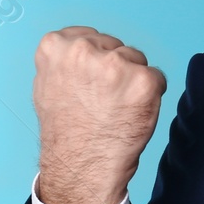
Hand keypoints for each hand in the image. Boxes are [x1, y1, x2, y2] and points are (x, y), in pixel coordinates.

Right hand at [33, 26, 165, 203]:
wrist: (81, 166)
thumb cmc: (65, 132)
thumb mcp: (46, 83)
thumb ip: (63, 60)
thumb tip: (79, 46)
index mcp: (55, 46)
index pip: (89, 37)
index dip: (94, 63)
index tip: (89, 84)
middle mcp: (84, 50)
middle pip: (115, 47)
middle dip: (115, 70)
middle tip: (103, 101)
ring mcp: (115, 65)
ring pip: (136, 60)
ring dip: (133, 82)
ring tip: (115, 109)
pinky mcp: (143, 81)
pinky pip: (157, 79)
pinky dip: (151, 96)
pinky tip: (131, 113)